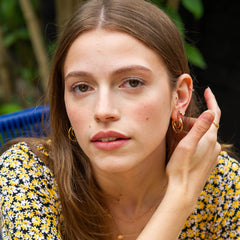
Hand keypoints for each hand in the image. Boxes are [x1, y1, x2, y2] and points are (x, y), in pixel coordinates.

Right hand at [166, 87, 220, 208]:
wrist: (183, 191)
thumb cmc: (181, 168)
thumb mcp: (187, 145)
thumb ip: (200, 128)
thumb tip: (210, 112)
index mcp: (209, 139)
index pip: (214, 114)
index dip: (211, 101)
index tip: (208, 91)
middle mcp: (214, 145)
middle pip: (203, 125)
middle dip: (190, 122)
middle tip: (174, 126)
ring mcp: (212, 154)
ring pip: (201, 135)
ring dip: (189, 132)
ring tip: (175, 138)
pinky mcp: (208, 160)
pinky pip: (202, 144)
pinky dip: (192, 140)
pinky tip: (181, 147)